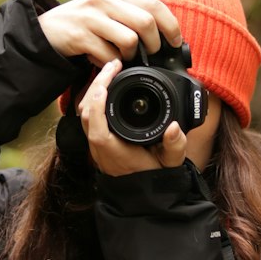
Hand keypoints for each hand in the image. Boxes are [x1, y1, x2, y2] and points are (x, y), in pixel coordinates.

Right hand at [39, 0, 181, 67]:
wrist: (45, 31)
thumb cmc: (84, 23)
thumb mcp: (107, 8)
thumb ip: (131, 8)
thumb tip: (164, 20)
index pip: (154, 3)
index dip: (170, 25)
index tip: (175, 42)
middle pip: (146, 22)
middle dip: (154, 44)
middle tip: (151, 55)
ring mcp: (91, 17)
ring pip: (130, 40)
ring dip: (131, 56)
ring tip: (123, 58)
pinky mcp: (80, 36)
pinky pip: (109, 56)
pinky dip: (111, 64)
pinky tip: (102, 61)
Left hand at [77, 59, 188, 176]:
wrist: (145, 193)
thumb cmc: (156, 177)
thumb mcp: (171, 163)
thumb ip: (175, 146)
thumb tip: (174, 127)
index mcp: (114, 152)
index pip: (97, 126)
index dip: (98, 102)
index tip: (108, 81)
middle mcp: (100, 148)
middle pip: (86, 113)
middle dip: (96, 85)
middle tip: (114, 66)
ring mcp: (96, 144)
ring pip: (85, 113)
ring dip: (95, 90)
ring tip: (111, 71)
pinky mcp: (98, 139)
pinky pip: (90, 115)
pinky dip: (96, 98)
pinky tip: (109, 86)